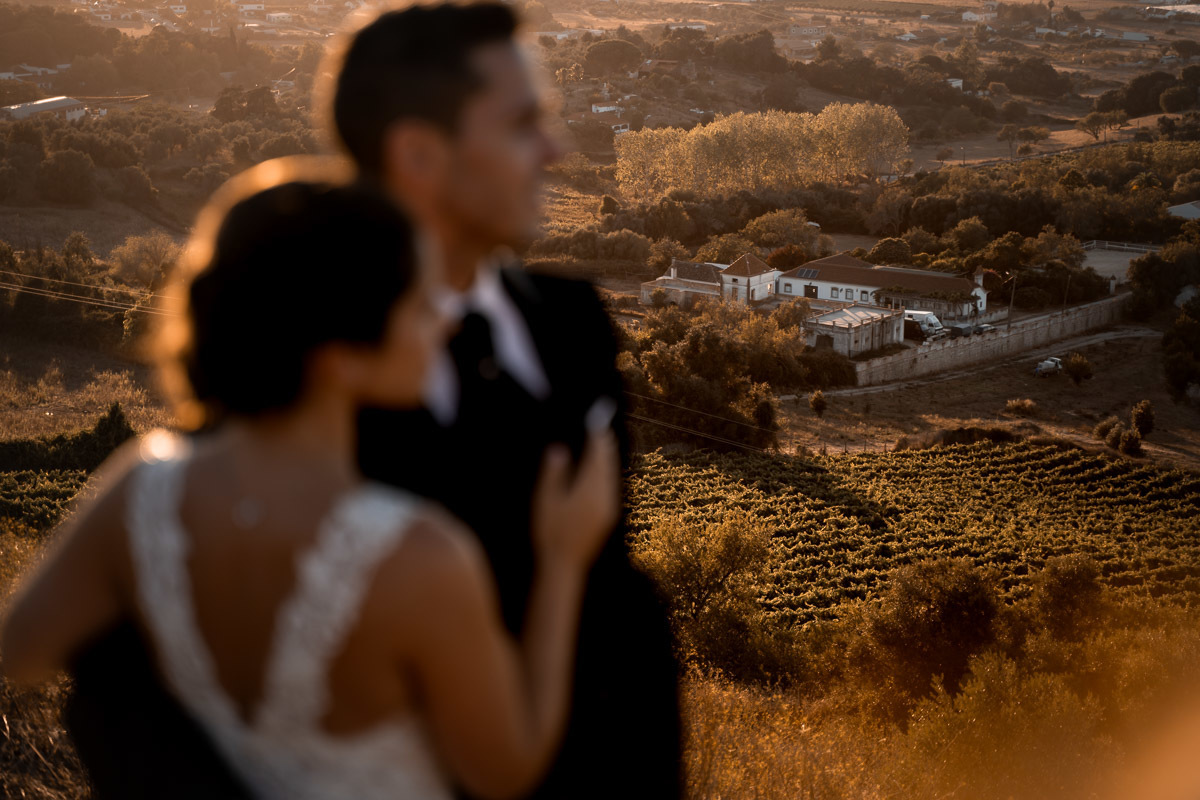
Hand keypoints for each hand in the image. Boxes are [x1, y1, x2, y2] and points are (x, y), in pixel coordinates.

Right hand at [532, 431, 619, 569]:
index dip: (596, 437)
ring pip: (612, 476)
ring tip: (604, 445)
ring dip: (608, 459)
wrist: (564, 566)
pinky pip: (611, 488)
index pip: (596, 456)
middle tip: (602, 428)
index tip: (596, 421)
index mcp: (589, 489)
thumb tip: (559, 450)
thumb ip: (554, 473)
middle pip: (608, 464)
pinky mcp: (608, 517)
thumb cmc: (550, 532)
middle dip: (605, 445)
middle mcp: (604, 497)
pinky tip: (602, 473)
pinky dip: (608, 474)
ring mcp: (609, 508)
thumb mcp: (546, 500)